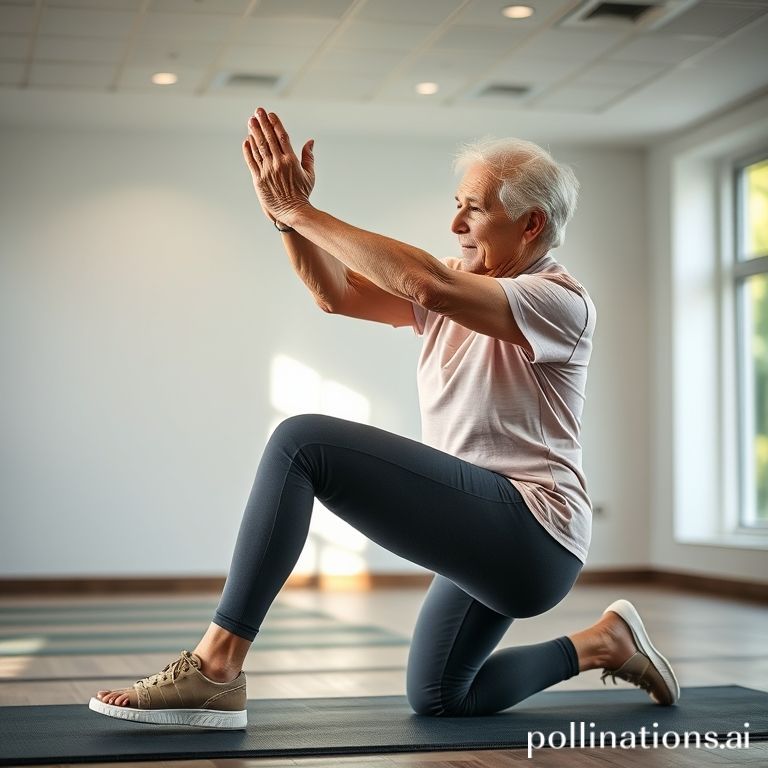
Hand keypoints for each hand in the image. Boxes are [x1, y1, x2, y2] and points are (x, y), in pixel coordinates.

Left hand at [242, 108, 314, 226]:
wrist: (293, 212)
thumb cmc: (302, 193)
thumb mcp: (310, 174)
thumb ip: (308, 156)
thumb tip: (311, 141)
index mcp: (291, 160)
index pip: (282, 137)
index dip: (275, 124)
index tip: (270, 114)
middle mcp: (278, 164)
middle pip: (269, 139)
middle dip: (262, 123)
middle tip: (257, 111)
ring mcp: (267, 171)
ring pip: (259, 148)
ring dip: (254, 133)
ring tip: (250, 121)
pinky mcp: (259, 180)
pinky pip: (252, 162)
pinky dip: (248, 151)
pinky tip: (247, 141)